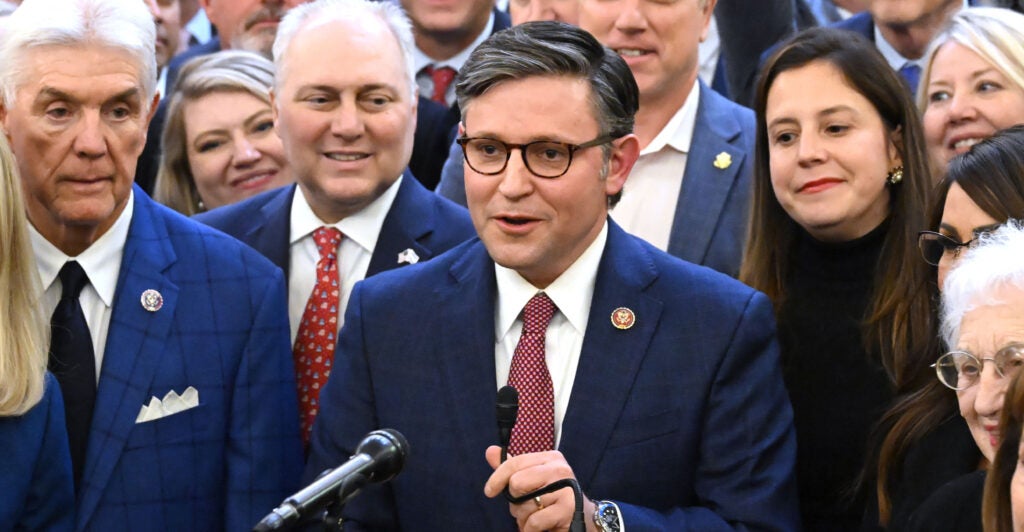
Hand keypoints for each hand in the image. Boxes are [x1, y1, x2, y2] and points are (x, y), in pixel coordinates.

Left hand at [483, 445, 597, 531]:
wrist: (584, 520)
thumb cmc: (552, 499)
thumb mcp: (532, 480)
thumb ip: (512, 467)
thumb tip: (490, 451)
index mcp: (551, 458)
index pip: (516, 463)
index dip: (497, 478)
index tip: (489, 491)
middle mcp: (560, 469)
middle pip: (516, 483)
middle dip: (515, 501)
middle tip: (525, 507)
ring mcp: (565, 488)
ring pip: (524, 504)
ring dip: (523, 518)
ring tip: (534, 518)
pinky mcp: (568, 509)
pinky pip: (534, 520)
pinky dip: (529, 529)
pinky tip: (536, 529)